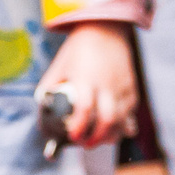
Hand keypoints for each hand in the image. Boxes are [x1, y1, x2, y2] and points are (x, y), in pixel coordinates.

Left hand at [38, 21, 138, 149]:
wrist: (106, 29)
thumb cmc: (77, 51)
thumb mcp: (58, 67)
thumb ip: (48, 90)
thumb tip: (42, 113)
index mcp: (86, 79)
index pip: (85, 108)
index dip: (79, 126)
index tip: (73, 137)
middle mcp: (107, 84)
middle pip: (108, 118)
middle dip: (97, 137)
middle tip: (84, 144)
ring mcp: (122, 86)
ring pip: (123, 119)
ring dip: (111, 135)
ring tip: (98, 140)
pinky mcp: (131, 87)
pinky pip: (131, 112)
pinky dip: (123, 125)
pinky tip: (113, 130)